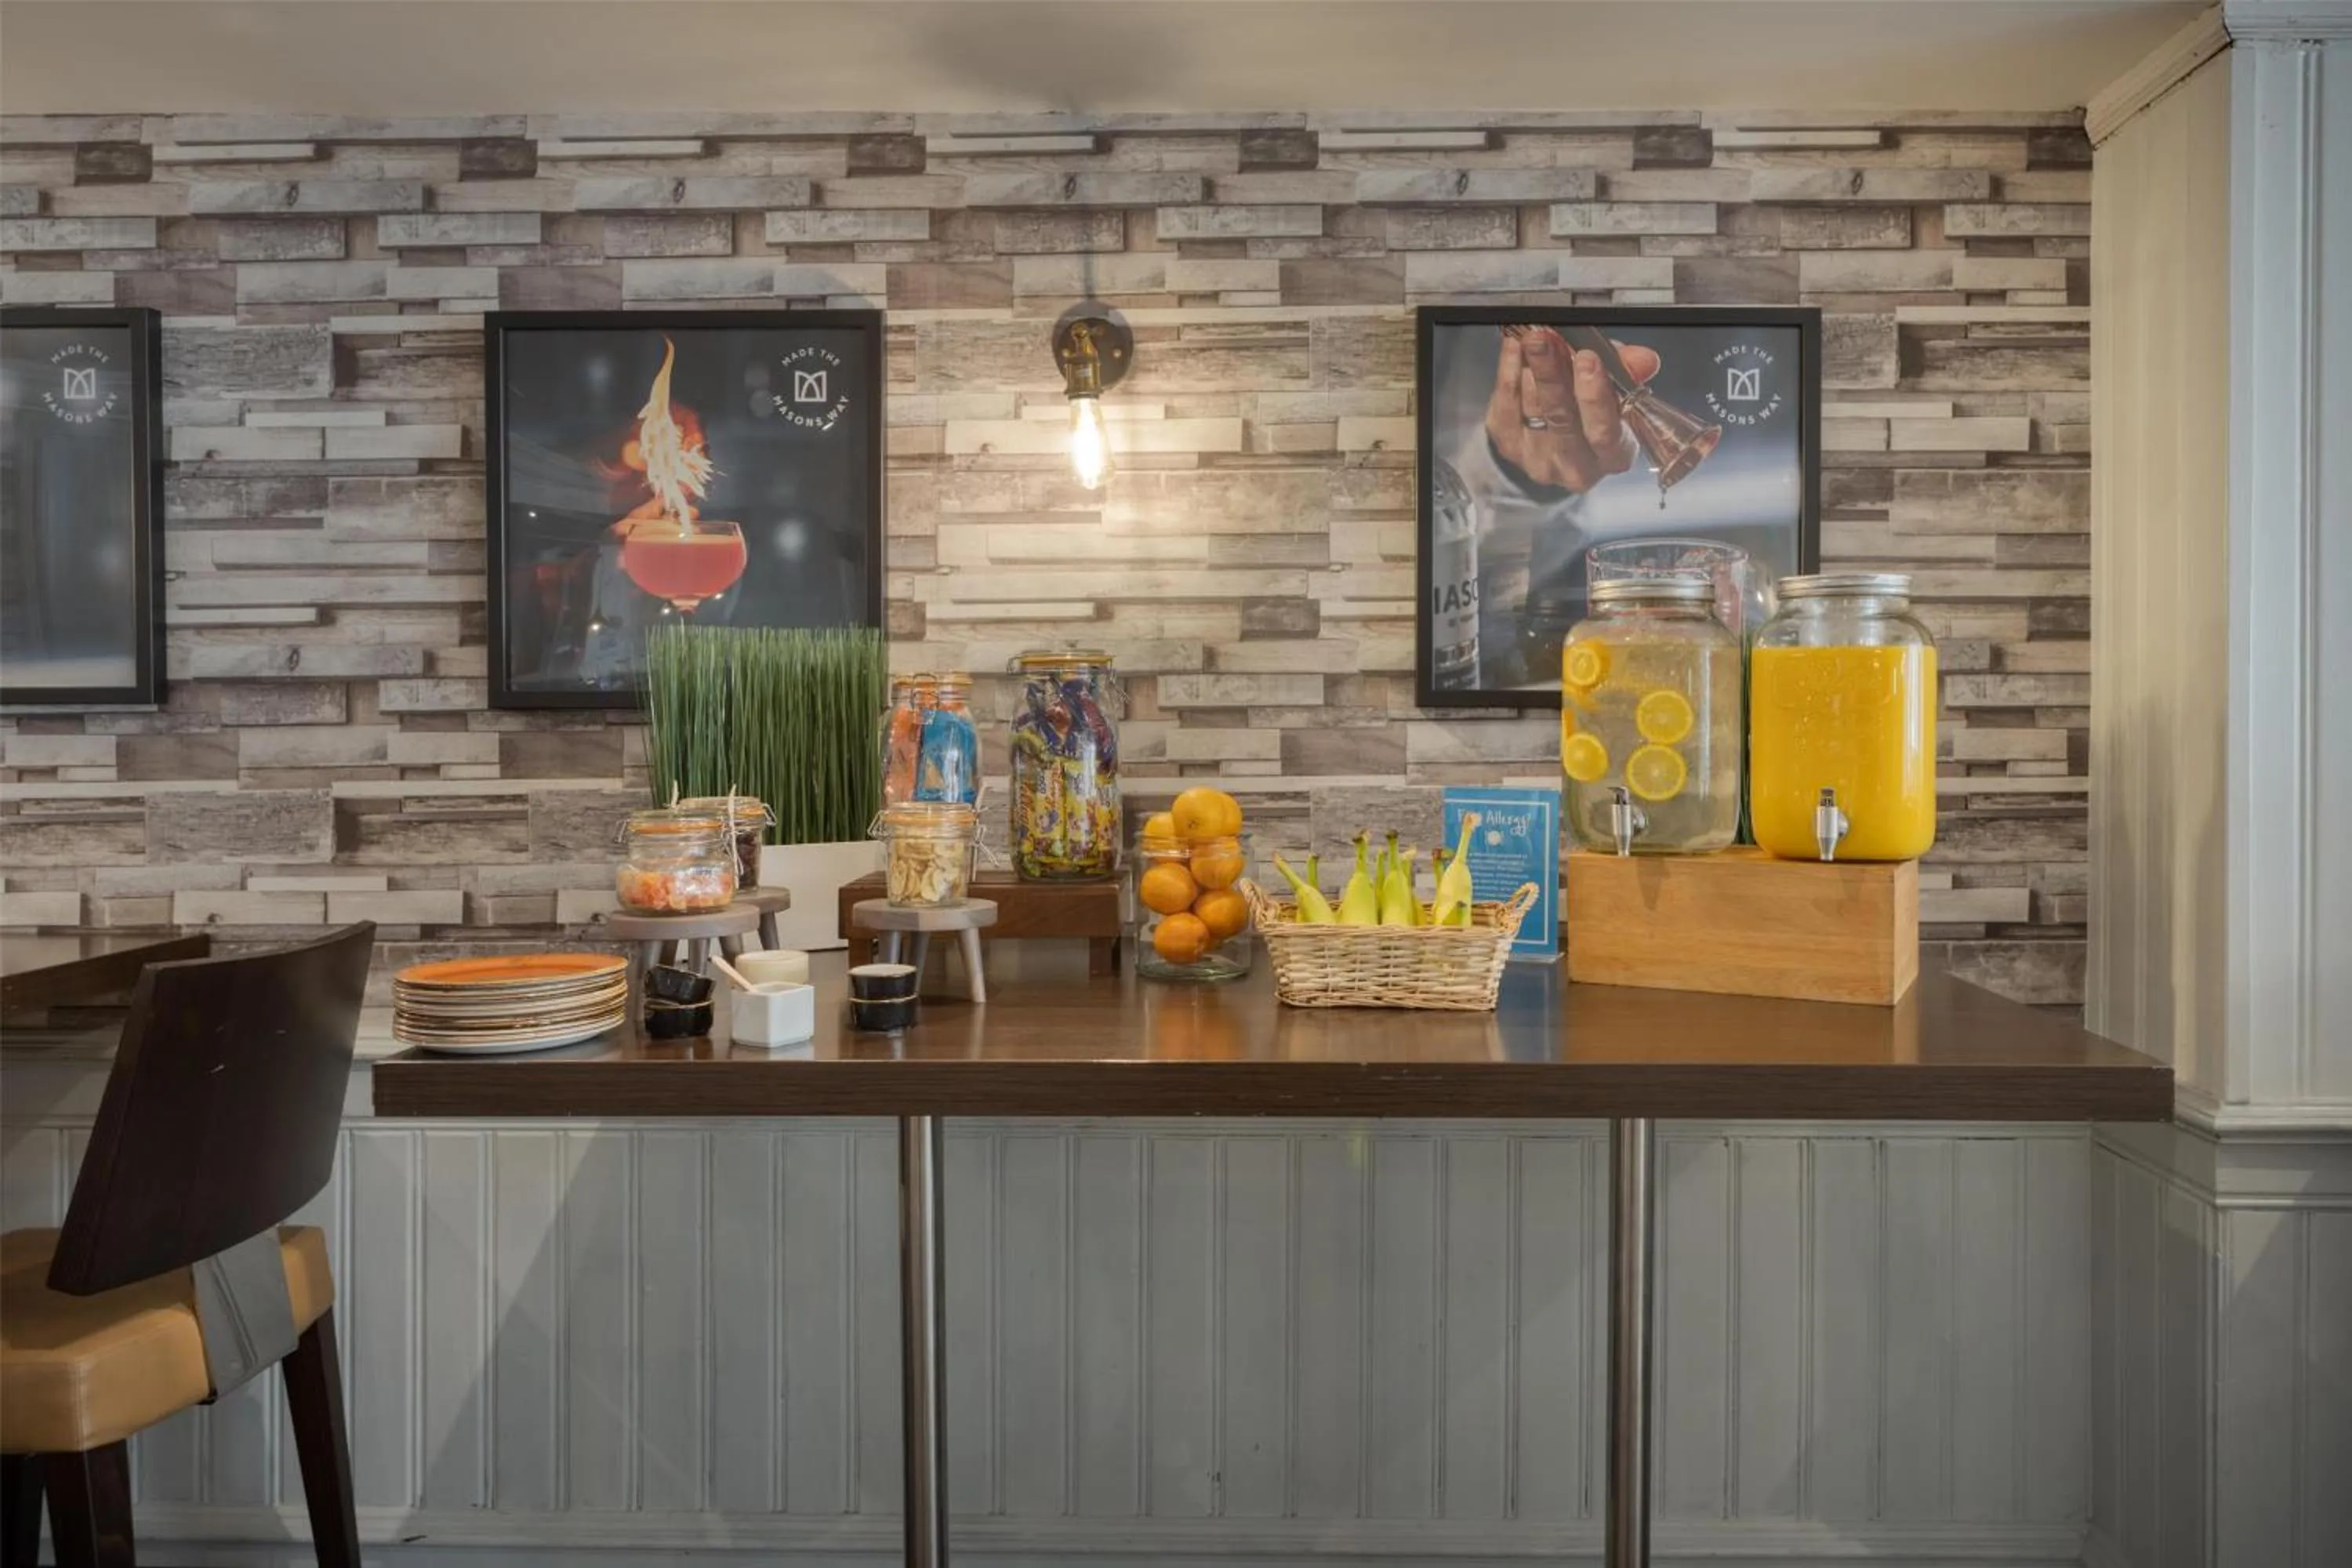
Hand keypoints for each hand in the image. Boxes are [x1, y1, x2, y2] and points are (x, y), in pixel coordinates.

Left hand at [1483, 328, 1661, 493]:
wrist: (1555, 434)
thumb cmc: (1592, 408)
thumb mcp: (1617, 389)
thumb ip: (1627, 371)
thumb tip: (1642, 359)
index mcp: (1613, 456)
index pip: (1605, 432)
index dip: (1595, 395)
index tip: (1587, 357)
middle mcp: (1576, 466)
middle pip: (1563, 418)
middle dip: (1554, 373)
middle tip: (1546, 339)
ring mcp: (1538, 460)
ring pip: (1533, 408)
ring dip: (1531, 367)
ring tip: (1533, 337)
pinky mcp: (1509, 446)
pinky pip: (1505, 405)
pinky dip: (1509, 371)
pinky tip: (1514, 347)